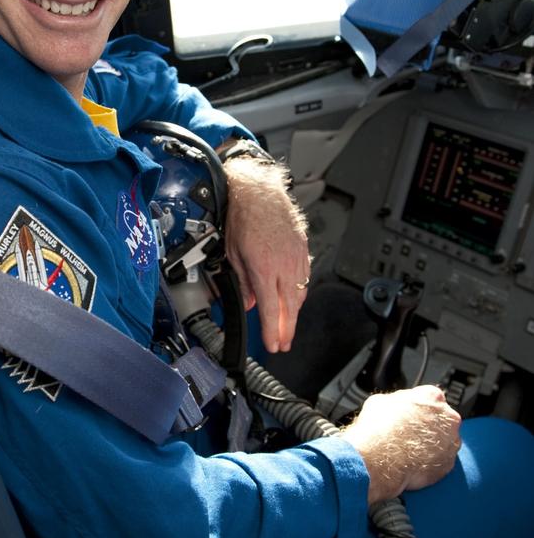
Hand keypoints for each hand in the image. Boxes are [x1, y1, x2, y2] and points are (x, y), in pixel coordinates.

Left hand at [221, 156, 309, 353]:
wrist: (259, 192)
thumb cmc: (244, 217)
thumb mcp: (233, 254)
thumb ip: (243, 281)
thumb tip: (249, 301)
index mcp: (264, 268)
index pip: (269, 309)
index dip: (272, 330)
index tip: (274, 344)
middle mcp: (283, 265)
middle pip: (289, 307)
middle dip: (287, 329)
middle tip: (284, 343)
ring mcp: (296, 257)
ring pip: (299, 293)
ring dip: (294, 312)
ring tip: (287, 325)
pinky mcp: (302, 249)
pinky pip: (304, 277)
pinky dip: (299, 291)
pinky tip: (294, 298)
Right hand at [341, 385, 461, 504]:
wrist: (379, 460)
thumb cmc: (378, 430)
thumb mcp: (379, 402)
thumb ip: (397, 400)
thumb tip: (398, 406)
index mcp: (431, 396)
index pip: (430, 397)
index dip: (417, 407)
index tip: (409, 414)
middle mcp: (448, 417)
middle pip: (441, 418)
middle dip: (427, 425)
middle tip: (408, 433)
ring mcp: (451, 442)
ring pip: (444, 441)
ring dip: (431, 444)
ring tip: (408, 450)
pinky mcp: (449, 463)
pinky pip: (442, 461)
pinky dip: (431, 462)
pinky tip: (413, 463)